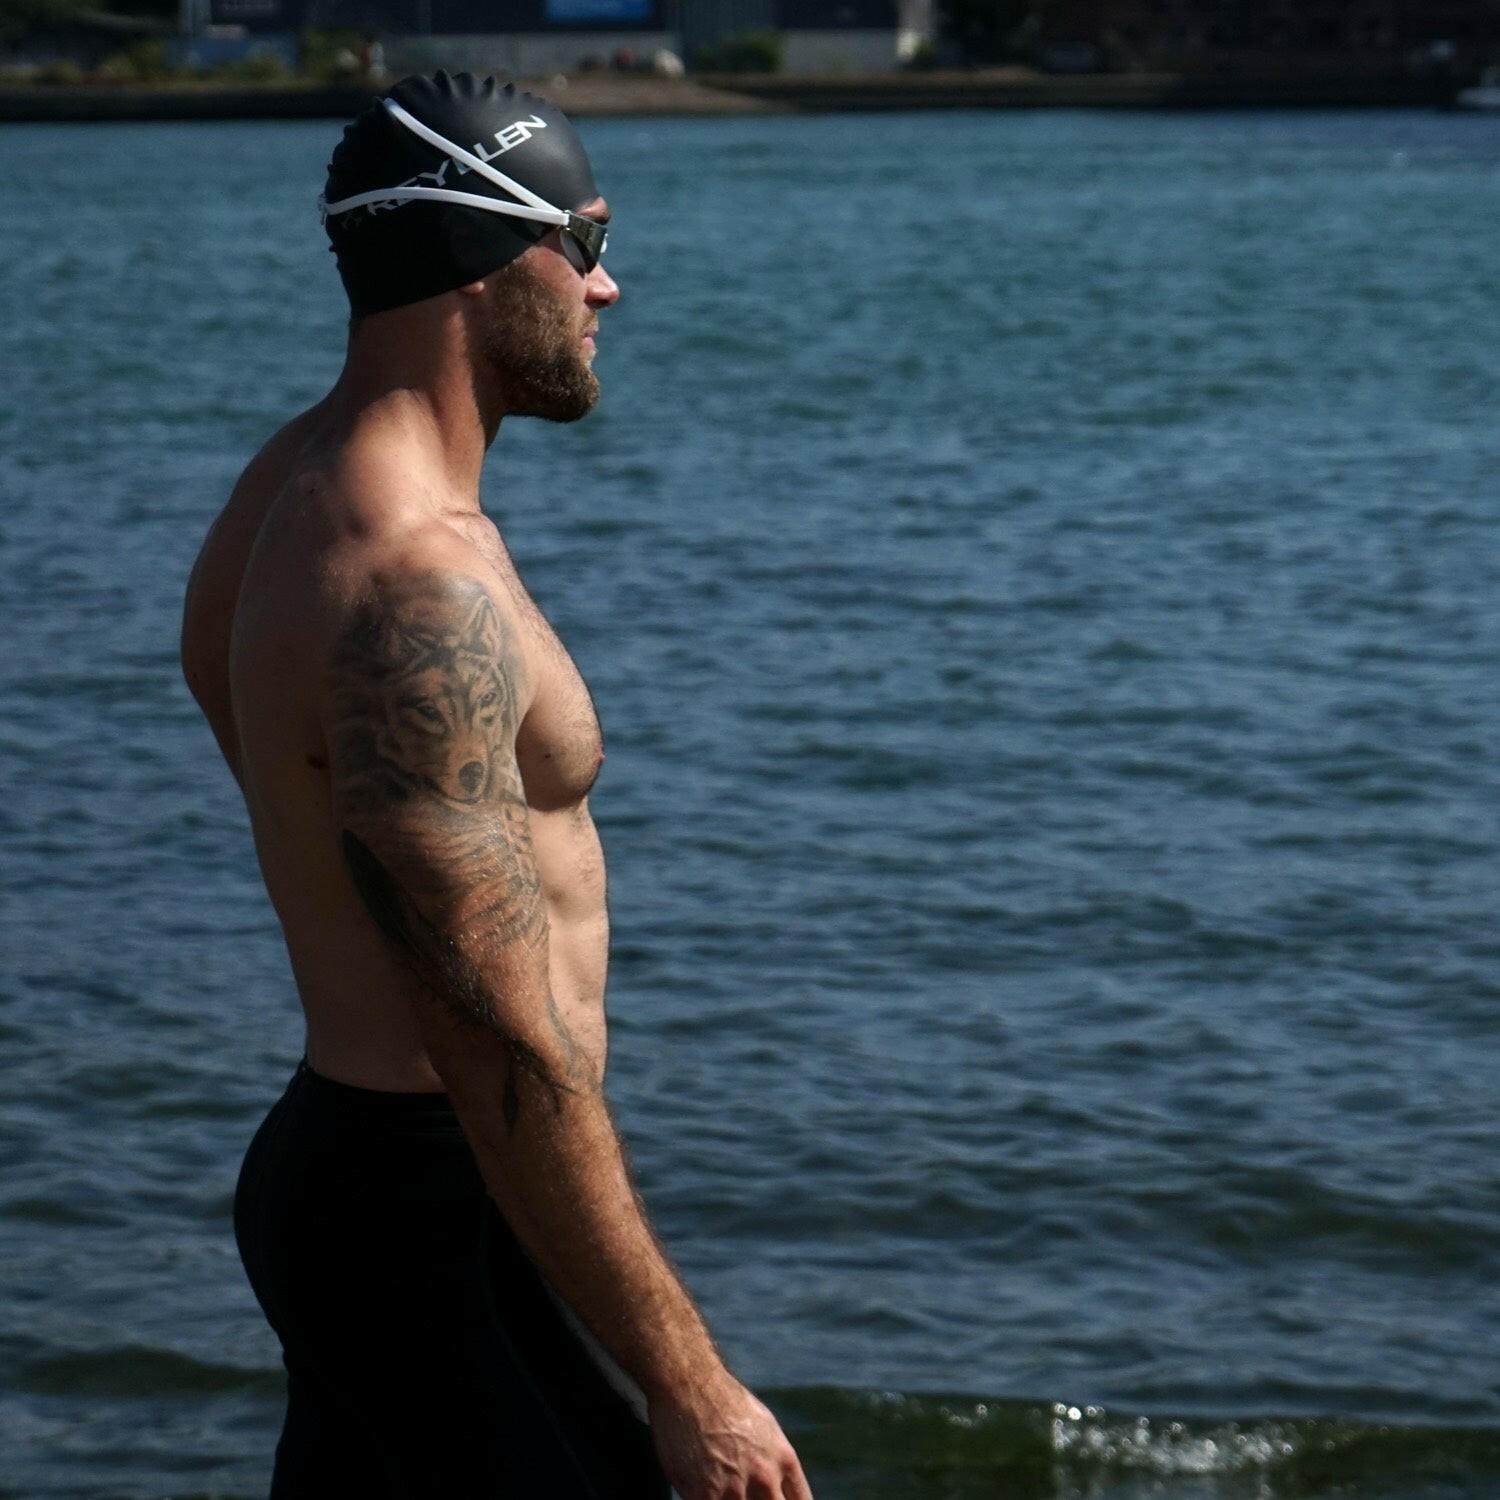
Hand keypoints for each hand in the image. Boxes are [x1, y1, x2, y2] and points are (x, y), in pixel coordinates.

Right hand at [649, 1371, 812, 1499]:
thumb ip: (773, 1461)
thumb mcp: (763, 1427)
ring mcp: (736, 1489)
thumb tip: (777, 1487)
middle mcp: (765, 1477)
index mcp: (783, 1459)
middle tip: (746, 1494)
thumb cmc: (724, 1402)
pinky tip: (702, 1488)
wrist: (689, 1384)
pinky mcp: (705, 1496)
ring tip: (721, 1482)